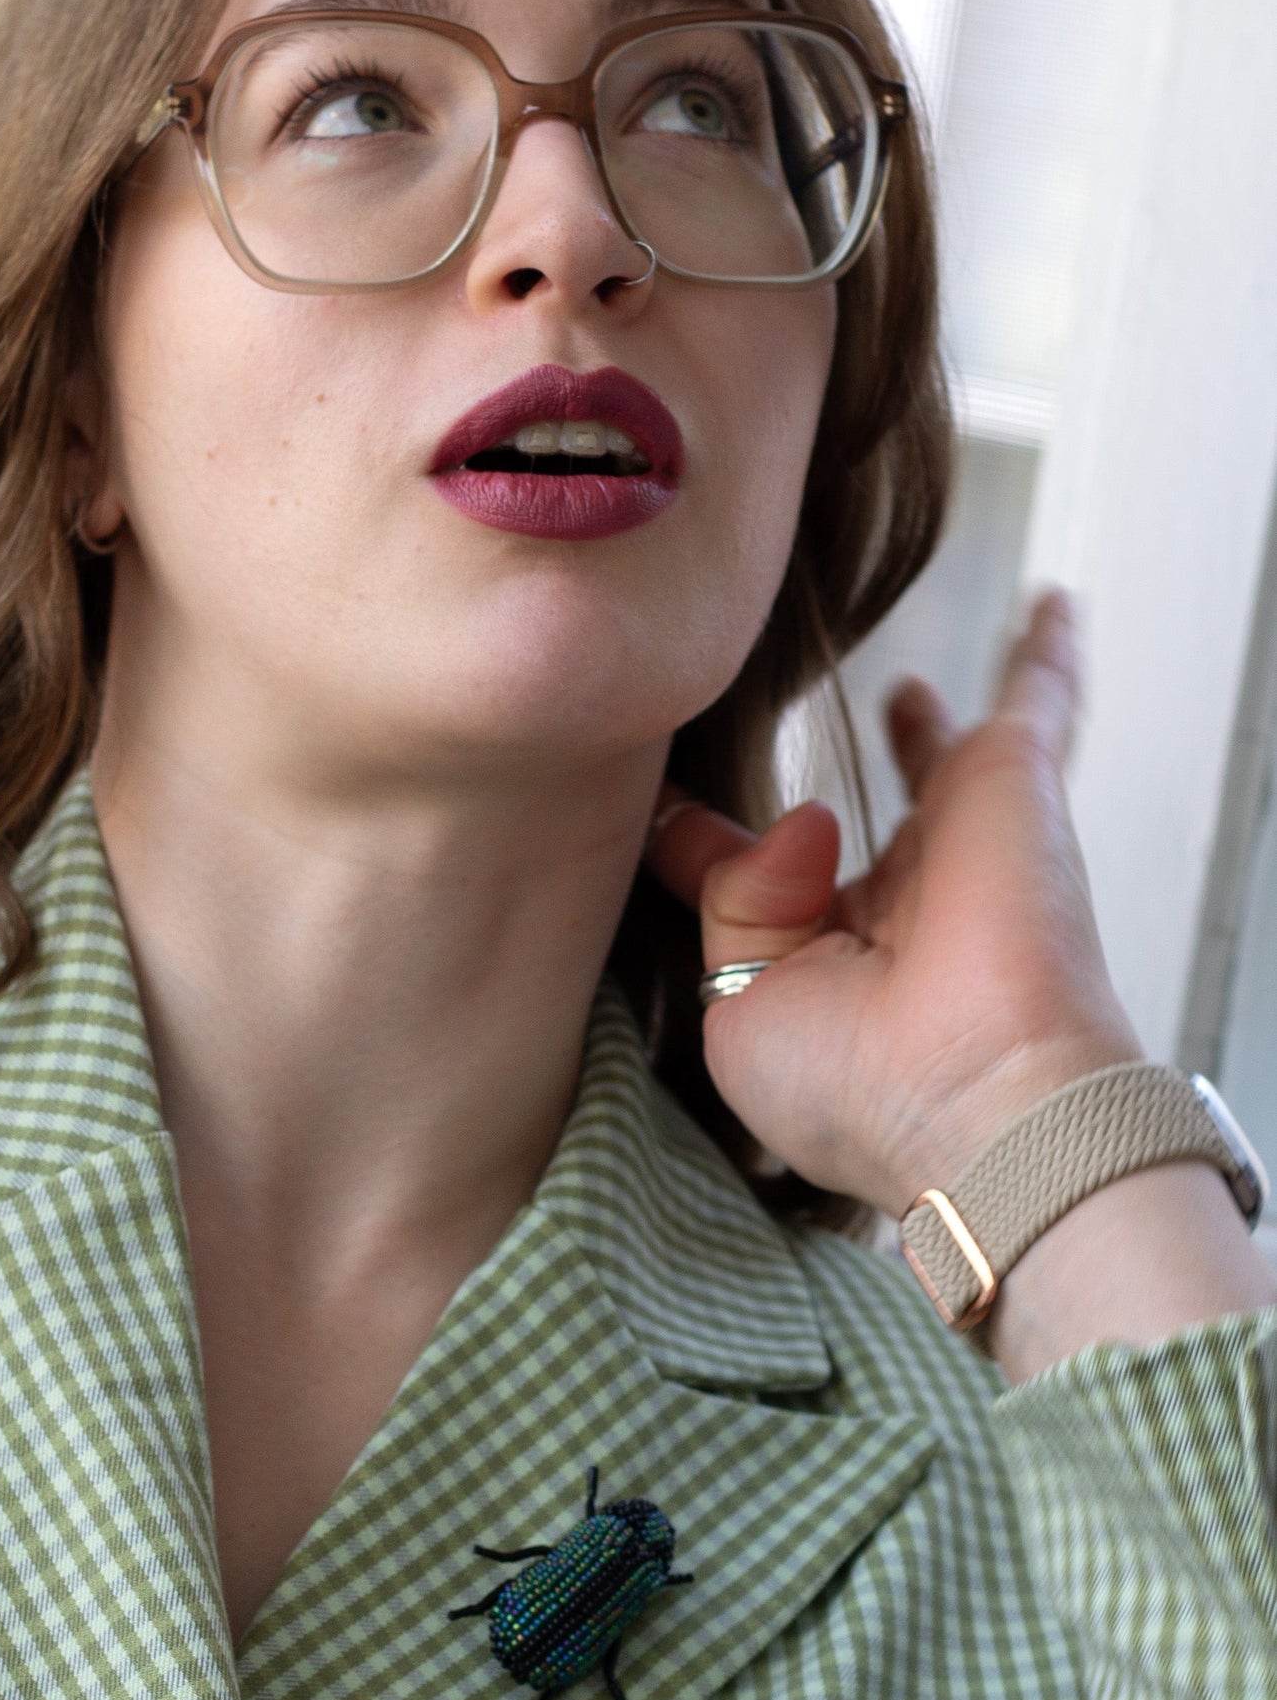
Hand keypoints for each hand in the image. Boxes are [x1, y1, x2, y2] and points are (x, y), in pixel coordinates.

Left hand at [647, 591, 1140, 1221]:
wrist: (978, 1094)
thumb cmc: (857, 1086)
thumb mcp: (737, 1006)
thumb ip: (734, 904)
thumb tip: (799, 822)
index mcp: (826, 965)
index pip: (747, 882)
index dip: (697, 840)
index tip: (650, 797)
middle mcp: (897, 905)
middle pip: (838, 824)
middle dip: (809, 790)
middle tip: (752, 724)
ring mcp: (961, 841)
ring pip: (939, 763)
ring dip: (925, 725)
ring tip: (904, 688)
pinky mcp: (1014, 784)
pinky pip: (1037, 698)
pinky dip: (1044, 653)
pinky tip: (1049, 605)